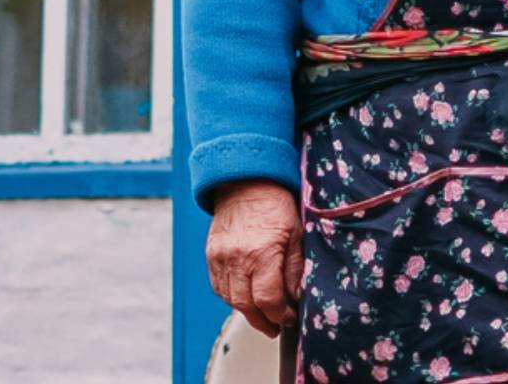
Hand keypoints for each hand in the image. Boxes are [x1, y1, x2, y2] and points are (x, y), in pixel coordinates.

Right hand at [206, 179, 302, 338]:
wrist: (245, 182)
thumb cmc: (274, 204)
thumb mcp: (296, 234)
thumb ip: (294, 269)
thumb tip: (296, 297)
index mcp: (261, 253)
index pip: (268, 300)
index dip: (280, 316)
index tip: (289, 317)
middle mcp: (237, 258)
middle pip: (246, 306)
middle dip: (263, 322)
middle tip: (275, 326)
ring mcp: (220, 258)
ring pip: (230, 299)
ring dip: (247, 312)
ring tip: (262, 313)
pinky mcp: (211, 255)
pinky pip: (218, 287)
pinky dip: (232, 297)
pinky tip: (245, 296)